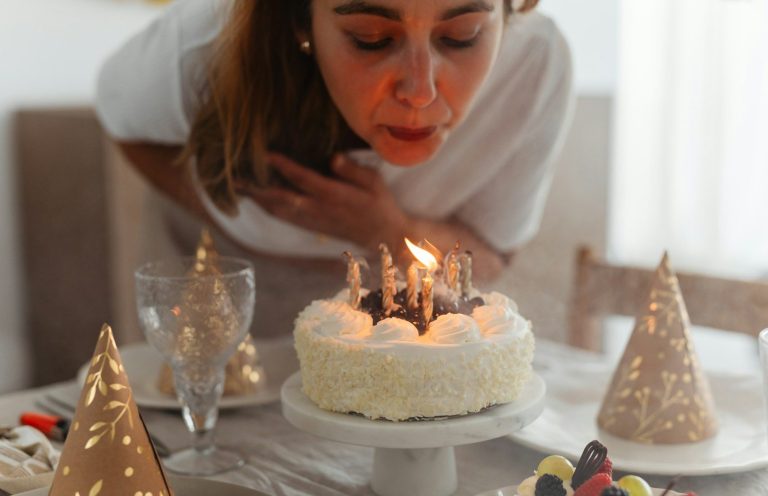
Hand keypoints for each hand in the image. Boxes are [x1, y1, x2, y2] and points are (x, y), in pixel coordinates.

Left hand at [236, 153, 408, 251]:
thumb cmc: (380, 204)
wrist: (384, 236)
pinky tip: (258, 201)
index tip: (267, 154)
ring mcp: (313, 220)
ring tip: (240, 187)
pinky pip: (285, 218)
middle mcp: (319, 210)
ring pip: (279, 210)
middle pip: (282, 198)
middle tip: (237, 176)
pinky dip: (269, 209)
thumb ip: (353, 170)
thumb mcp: (375, 182)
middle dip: (259, 187)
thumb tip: (333, 158)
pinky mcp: (312, 227)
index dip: (284, 166)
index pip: (304, 179)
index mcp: (334, 195)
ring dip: (259, 199)